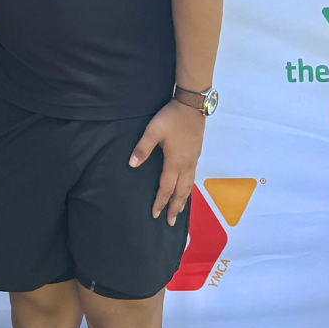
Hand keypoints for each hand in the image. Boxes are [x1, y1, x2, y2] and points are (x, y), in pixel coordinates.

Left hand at [129, 99, 204, 225]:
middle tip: (170, 222)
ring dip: (184, 200)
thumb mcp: (153, 131)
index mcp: (175, 162)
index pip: (166, 188)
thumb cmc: (172, 117)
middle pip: (181, 191)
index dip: (160, 202)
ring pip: (189, 185)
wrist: (192, 105)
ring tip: (180, 211)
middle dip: (175, 208)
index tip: (155, 215)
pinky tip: (187, 188)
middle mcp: (186, 164)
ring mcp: (193, 159)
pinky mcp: (196, 153)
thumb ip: (142, 148)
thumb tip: (132, 165)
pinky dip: (189, 188)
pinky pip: (192, 177)